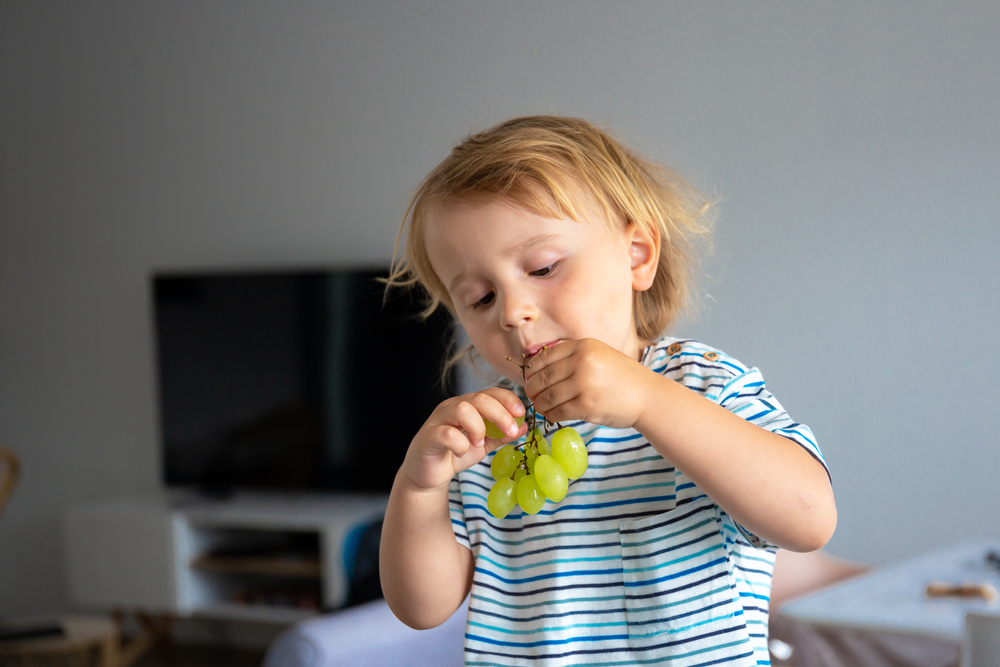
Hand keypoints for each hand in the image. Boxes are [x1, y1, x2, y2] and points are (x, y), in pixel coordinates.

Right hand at [401, 387, 527, 490]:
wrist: (428, 475)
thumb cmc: (454, 454)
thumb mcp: (484, 445)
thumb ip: (501, 435)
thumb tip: (523, 426)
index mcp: (468, 405)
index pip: (490, 392)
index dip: (508, 399)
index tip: (521, 413)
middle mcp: (453, 407)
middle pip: (479, 398)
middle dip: (500, 413)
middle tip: (509, 430)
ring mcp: (439, 419)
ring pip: (462, 409)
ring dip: (478, 427)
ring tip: (479, 443)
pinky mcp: (428, 436)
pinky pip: (447, 433)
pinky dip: (460, 443)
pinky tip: (462, 452)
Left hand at [524, 339, 651, 428]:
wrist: (647, 395)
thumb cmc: (621, 377)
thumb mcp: (598, 355)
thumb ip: (573, 356)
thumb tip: (540, 367)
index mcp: (583, 346)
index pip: (544, 357)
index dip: (532, 370)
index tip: (531, 378)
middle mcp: (582, 362)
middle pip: (542, 377)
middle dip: (532, 389)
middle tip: (532, 395)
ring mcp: (584, 384)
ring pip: (547, 396)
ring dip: (540, 404)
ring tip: (541, 406)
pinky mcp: (587, 405)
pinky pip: (558, 411)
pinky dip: (551, 414)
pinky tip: (552, 415)